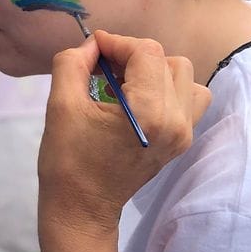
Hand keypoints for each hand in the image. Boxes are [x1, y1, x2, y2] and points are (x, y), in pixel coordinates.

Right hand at [37, 32, 210, 251]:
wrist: (82, 208)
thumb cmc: (67, 160)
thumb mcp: (60, 104)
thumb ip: (74, 63)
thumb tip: (92, 44)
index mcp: (148, 112)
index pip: (146, 52)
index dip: (117, 43)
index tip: (94, 51)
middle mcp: (176, 121)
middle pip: (167, 60)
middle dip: (133, 56)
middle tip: (104, 69)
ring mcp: (184, 133)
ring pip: (184, 76)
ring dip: (155, 70)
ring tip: (126, 83)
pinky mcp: (182, 141)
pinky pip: (189, 98)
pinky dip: (168, 89)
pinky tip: (140, 99)